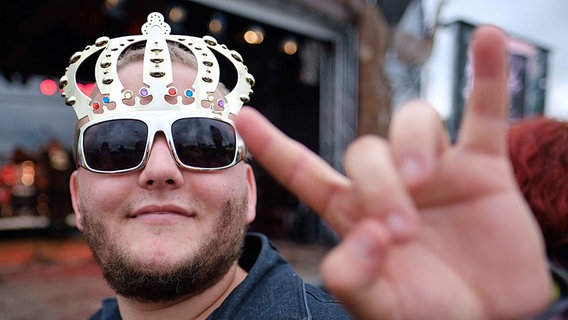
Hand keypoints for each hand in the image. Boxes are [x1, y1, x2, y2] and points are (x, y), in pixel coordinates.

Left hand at [235, 26, 551, 318]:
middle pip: (365, 150)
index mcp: (352, 212)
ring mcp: (435, 169)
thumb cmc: (430, 312)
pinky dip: (487, 75)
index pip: (304, 169)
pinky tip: (489, 40)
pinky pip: (485, 110)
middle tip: (400, 231)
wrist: (490, 317)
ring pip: (413, 121)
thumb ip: (355, 280)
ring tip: (425, 185)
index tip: (244, 116)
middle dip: (377, 184)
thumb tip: (364, 236)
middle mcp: (388, 182)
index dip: (274, 144)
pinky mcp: (482, 166)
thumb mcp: (382, 309)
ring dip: (413, 148)